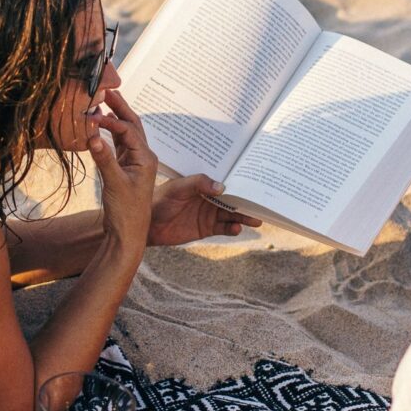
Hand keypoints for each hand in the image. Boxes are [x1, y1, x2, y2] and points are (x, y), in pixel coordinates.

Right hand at [89, 89, 157, 246]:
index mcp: (145, 158)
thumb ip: (104, 159)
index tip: (92, 115)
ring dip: (115, 118)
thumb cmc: (126, 212)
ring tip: (103, 102)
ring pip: (126, 133)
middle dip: (120, 107)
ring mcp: (134, 163)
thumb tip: (92, 136)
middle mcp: (143, 157)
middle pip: (132, 125)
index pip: (128, 130)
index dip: (111, 121)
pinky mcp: (125, 169)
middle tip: (106, 89)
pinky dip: (110, 133)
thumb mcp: (114, 184)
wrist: (127, 234)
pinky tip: (101, 126)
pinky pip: (119, 145)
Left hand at [147, 175, 262, 246]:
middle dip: (248, 201)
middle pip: (234, 199)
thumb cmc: (160, 200)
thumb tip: (222, 187)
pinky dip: (233, 229)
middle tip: (263, 203)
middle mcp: (210, 198)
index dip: (241, 181)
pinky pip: (225, 229)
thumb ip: (198, 184)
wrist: (147, 224)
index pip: (226, 181)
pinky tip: (237, 228)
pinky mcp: (207, 229)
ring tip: (256, 219)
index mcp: (204, 184)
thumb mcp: (178, 187)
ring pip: (233, 214)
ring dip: (245, 216)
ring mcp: (210, 213)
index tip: (256, 181)